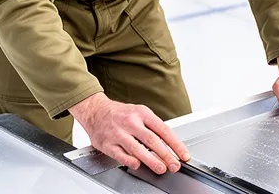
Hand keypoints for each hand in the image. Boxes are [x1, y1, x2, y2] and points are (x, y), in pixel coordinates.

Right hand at [69, 92, 189, 174]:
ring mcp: (118, 133)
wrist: (95, 110)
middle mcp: (130, 122)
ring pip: (137, 149)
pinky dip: (130, 161)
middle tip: (175, 165)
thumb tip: (169, 146)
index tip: (183, 155)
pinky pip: (121, 154)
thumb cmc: (119, 114)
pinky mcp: (107, 143)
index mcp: (142, 113)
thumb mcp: (138, 113)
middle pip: (152, 140)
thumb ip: (152, 127)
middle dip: (166, 155)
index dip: (176, 144)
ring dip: (151, 160)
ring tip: (161, 168)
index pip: (163, 130)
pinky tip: (138, 165)